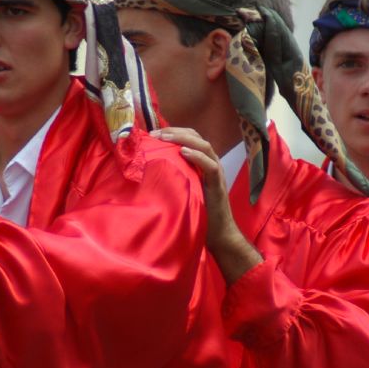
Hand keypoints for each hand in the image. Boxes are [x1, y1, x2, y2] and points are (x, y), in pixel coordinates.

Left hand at [151, 127, 261, 284]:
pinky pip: (211, 166)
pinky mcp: (218, 185)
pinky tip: (183, 152)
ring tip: (166, 137)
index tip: (153, 133)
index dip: (173, 132)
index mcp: (202, 164)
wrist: (218, 235)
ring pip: (204, 146)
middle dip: (175, 131)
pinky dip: (197, 156)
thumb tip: (149, 170)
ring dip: (184, 139)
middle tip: (155, 132)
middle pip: (197, 137)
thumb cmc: (199, 215)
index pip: (190, 138)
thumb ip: (174, 177)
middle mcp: (211, 164)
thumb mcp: (182, 191)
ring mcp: (216, 173)